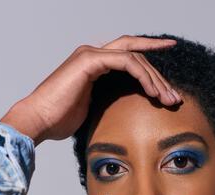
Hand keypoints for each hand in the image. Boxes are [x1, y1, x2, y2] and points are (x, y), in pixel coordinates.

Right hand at [0, 35, 180, 145]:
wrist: (39, 121)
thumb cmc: (60, 120)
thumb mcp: (93, 110)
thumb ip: (109, 102)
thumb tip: (126, 114)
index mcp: (95, 66)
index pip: (129, 58)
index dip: (151, 65)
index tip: (170, 80)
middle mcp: (94, 55)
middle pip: (136, 55)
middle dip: (159, 75)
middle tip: (174, 97)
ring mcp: (91, 55)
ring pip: (135, 56)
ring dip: (155, 78)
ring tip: (168, 99)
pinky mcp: (90, 60)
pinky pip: (126, 61)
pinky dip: (142, 75)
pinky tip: (153, 92)